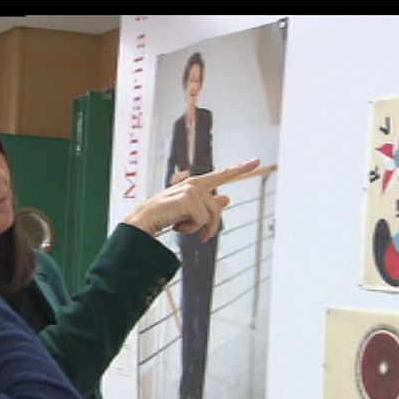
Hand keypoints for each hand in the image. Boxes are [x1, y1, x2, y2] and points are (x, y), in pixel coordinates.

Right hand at [125, 158, 259, 241]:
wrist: (142, 222)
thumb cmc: (162, 216)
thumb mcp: (188, 212)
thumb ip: (209, 205)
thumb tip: (228, 198)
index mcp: (195, 185)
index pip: (221, 175)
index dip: (240, 169)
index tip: (256, 160)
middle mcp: (194, 184)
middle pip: (218, 209)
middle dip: (212, 227)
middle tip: (202, 238)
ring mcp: (191, 189)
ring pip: (210, 216)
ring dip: (198, 228)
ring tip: (181, 227)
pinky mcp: (188, 198)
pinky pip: (201, 221)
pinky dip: (191, 228)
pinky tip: (177, 225)